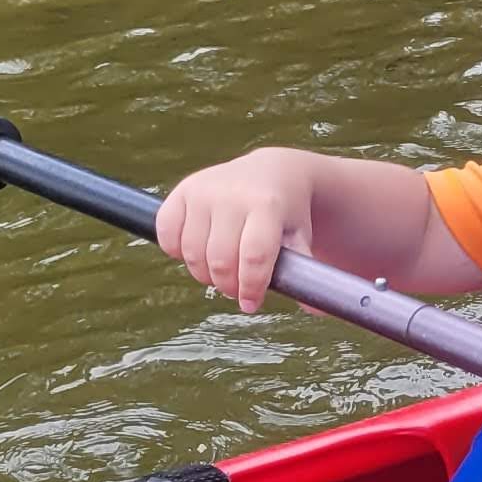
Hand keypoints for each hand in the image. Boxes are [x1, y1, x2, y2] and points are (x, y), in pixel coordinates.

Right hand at [155, 148, 316, 311]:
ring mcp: (204, 190)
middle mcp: (232, 194)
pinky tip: (197, 251)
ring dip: (204, 274)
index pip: (254, 256)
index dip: (250, 287)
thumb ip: (305, 271)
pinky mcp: (182, 190)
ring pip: (192, 253)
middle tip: (237, 289)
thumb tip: (314, 308)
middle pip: (220, 260)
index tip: (251, 304)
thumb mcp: (301, 236)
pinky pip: (167, 233)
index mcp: (267, 205)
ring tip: (221, 271)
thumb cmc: (286, 214)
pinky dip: (176, 251)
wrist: (270, 172)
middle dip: (228, 286)